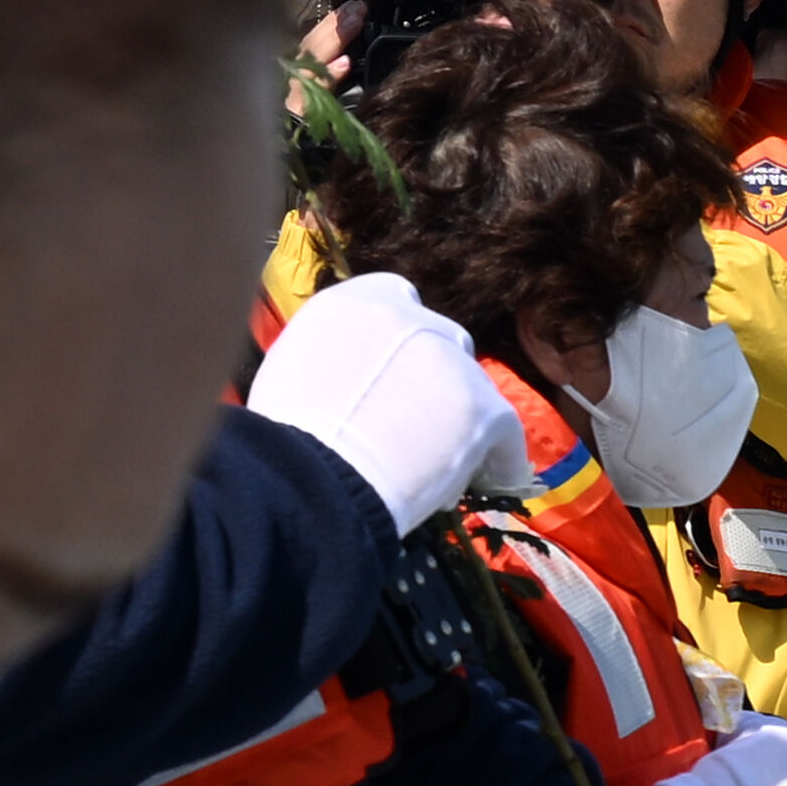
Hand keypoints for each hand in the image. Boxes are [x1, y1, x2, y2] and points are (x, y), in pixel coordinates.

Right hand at [247, 275, 528, 535]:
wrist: (311, 475)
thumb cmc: (282, 436)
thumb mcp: (291, 369)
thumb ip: (329, 359)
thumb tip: (339, 382)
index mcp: (354, 301)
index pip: (393, 303)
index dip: (396, 346)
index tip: (391, 379)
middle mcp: (409, 316)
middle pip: (440, 342)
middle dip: (432, 380)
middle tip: (412, 425)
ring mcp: (451, 360)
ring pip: (471, 388)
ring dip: (459, 418)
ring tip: (441, 462)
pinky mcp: (482, 408)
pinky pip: (504, 435)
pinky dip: (499, 460)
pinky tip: (490, 484)